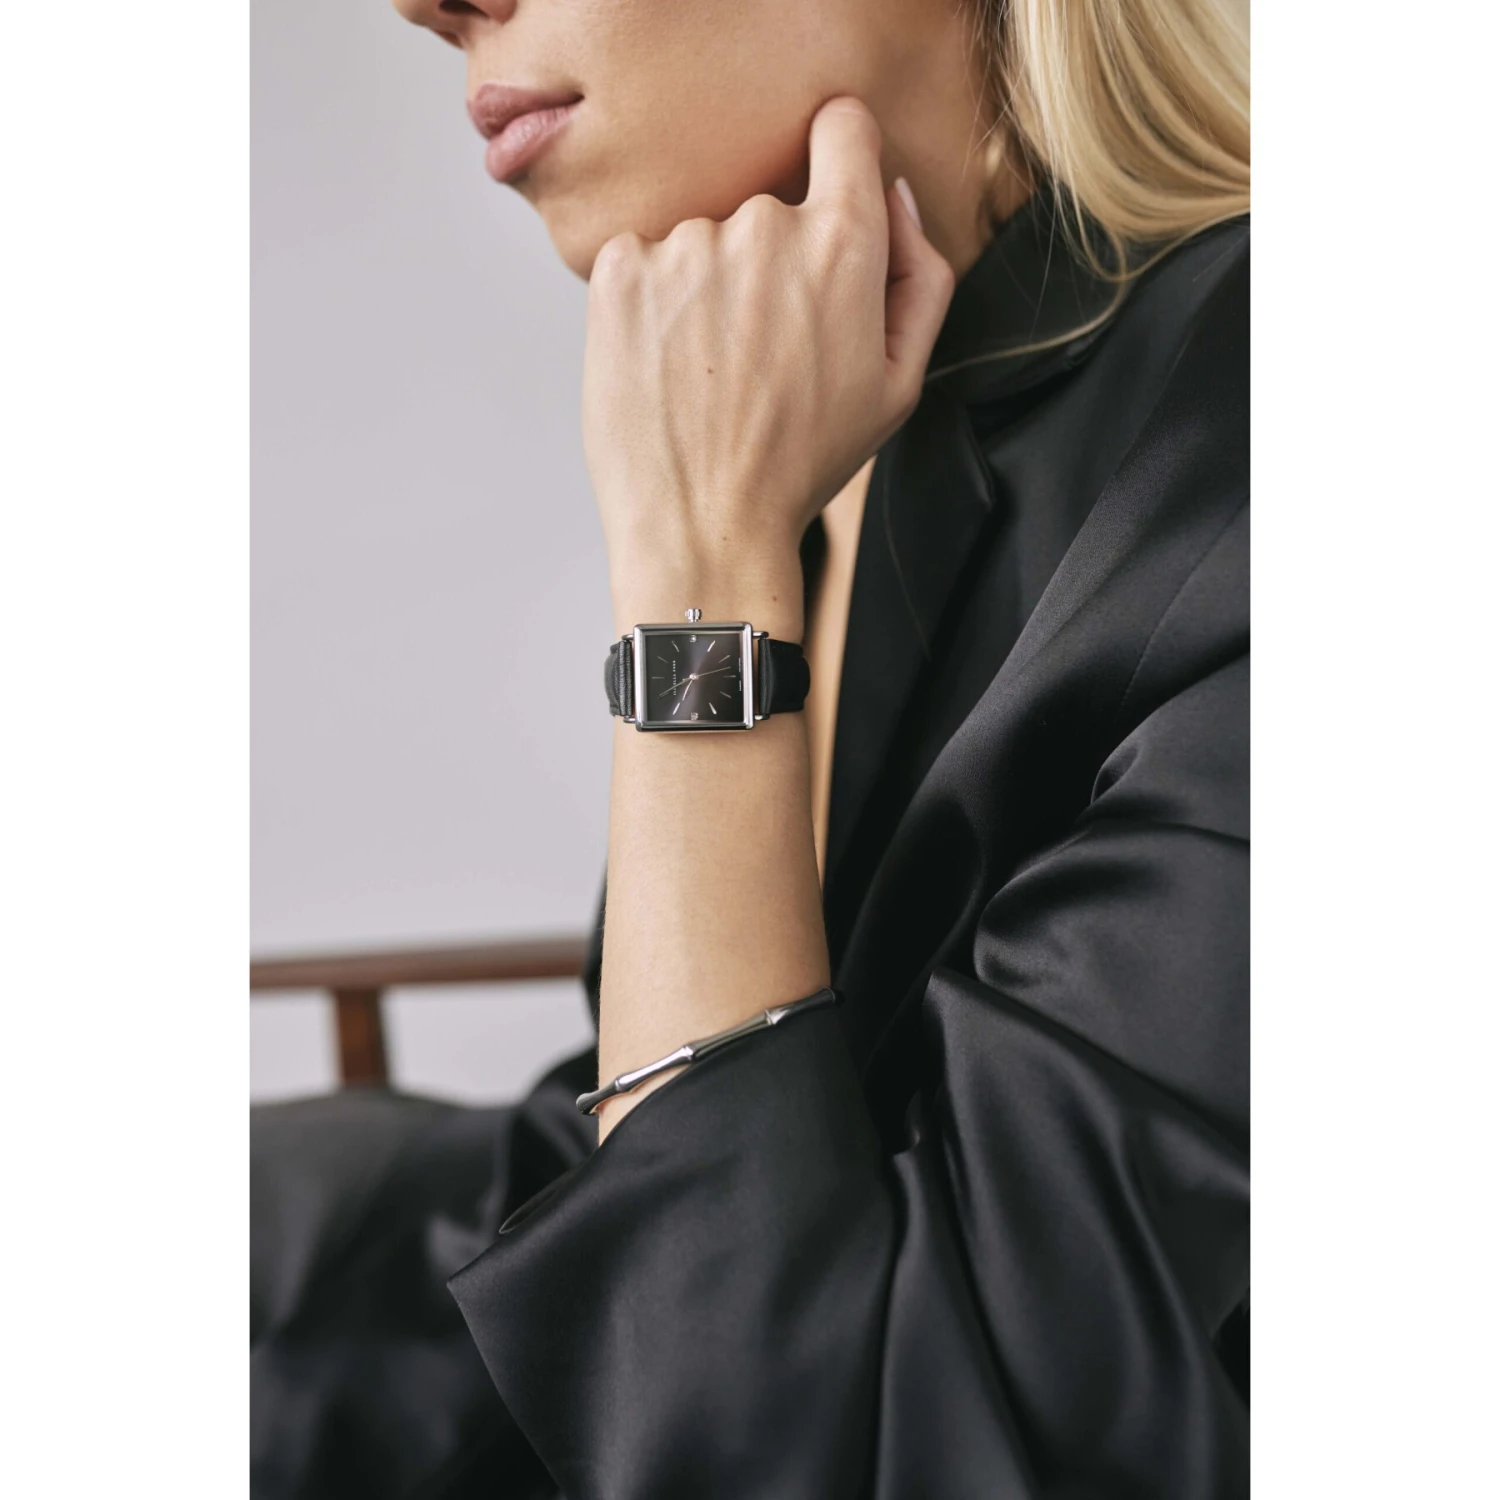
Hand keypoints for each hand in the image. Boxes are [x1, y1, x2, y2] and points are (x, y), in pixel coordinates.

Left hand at [582, 96, 954, 640]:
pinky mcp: (619, 272)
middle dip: (770, 264)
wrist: (704, 525)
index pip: (842, 128)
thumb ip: (919, 276)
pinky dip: (653, 305)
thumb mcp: (899, 385)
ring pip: (702, 241)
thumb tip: (893, 197)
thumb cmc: (801, 465)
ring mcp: (683, 246)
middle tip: (763, 354)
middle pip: (768, 206)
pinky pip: (642, 261)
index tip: (825, 192)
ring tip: (710, 374)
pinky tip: (667, 367)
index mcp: (842, 244)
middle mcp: (762, 226)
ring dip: (706, 289)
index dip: (838, 156)